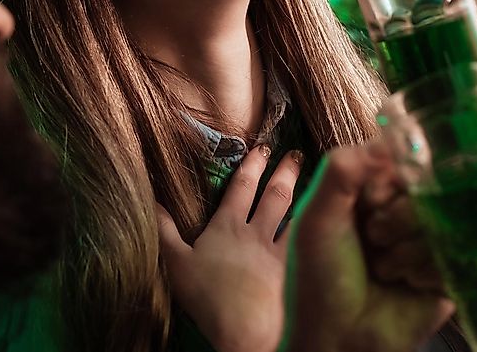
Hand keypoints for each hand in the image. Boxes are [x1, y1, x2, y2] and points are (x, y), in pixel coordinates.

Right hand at [158, 146, 302, 351]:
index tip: (261, 147)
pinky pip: (306, 244)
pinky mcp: (295, 272)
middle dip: (283, 171)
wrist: (246, 329)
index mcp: (227, 226)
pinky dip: (316, 229)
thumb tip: (151, 199)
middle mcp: (256, 233)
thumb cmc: (208, 297)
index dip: (251, 164)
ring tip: (315, 180)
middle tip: (293, 153)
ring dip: (303, 195)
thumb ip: (164, 229)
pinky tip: (325, 223)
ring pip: (295, 215)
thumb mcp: (176, 262)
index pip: (241, 187)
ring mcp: (279, 253)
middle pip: (274, 195)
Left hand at [283, 142, 452, 351]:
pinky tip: (405, 283)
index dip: (388, 179)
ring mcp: (428, 239)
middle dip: (396, 218)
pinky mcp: (450, 270)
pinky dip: (426, 269)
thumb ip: (341, 170)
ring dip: (408, 249)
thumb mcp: (318, 217)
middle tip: (373, 241)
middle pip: (428, 186)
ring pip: (444, 220)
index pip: (401, 157)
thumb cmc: (318, 279)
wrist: (335, 341)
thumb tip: (386, 140)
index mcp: (371, 190)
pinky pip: (456, 252)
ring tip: (384, 269)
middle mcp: (404, 210)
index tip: (371, 200)